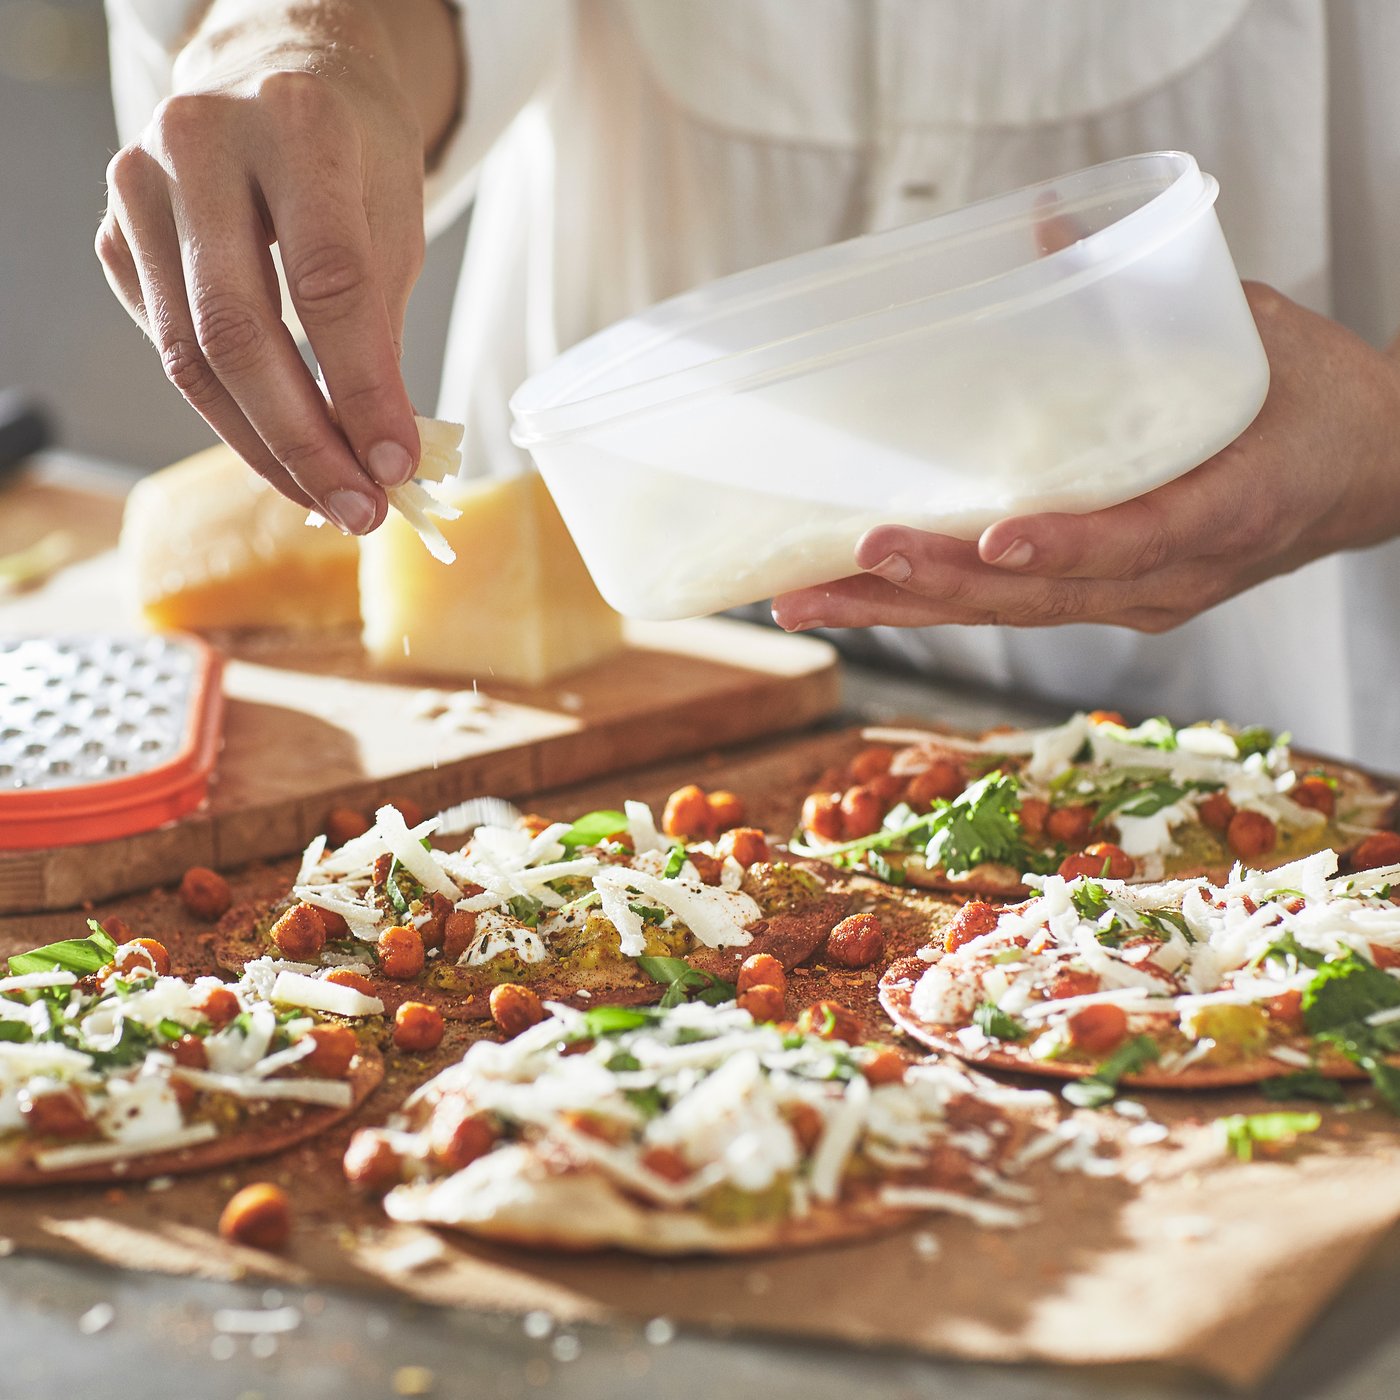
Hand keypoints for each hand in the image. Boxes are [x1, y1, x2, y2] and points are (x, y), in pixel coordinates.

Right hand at [95, 0, 458, 529]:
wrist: (279, 81)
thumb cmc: (352, 159)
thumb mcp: (393, 221)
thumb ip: (381, 331)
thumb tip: (382, 457)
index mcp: (295, 121)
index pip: (328, 281)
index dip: (363, 387)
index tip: (397, 466)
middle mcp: (199, 143)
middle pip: (238, 328)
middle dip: (304, 440)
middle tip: (359, 509)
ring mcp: (140, 188)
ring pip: (191, 355)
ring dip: (265, 447)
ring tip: (329, 500)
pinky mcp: (115, 237)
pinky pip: (171, 352)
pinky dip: (232, 417)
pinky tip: (284, 455)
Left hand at [772, 283, 1399, 633]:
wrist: (1369, 473)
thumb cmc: (1315, 403)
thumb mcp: (1249, 334)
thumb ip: (1149, 299)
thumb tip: (1041, 230)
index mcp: (1226, 510)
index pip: (1139, 538)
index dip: (1067, 543)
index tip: (995, 539)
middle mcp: (1168, 576)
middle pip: (1039, 597)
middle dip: (929, 590)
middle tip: (833, 577)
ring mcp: (1134, 598)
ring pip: (1010, 614)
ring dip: (906, 611)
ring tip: (811, 601)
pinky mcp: (1109, 598)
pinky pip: (1016, 607)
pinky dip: (940, 602)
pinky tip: (867, 597)